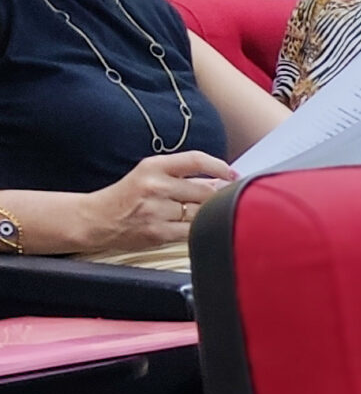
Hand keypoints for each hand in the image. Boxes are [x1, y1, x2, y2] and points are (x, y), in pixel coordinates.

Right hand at [83, 151, 237, 251]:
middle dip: (217, 197)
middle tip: (219, 200)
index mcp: (154, 167)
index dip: (220, 166)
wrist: (95, 220)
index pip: (196, 160)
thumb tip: (222, 179)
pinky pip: (192, 231)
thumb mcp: (150, 176)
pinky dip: (198, 230)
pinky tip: (194, 227)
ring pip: (201, 212)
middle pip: (205, 191)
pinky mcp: (158, 233)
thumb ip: (184, 176)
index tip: (232, 174)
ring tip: (201, 214)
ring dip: (208, 214)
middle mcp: (155, 186)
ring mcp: (156, 210)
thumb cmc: (126, 197)